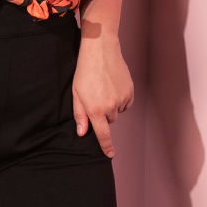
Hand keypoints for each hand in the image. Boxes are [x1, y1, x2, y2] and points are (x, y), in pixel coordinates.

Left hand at [72, 28, 133, 157]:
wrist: (101, 51)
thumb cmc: (85, 71)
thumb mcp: (76, 94)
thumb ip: (80, 115)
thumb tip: (83, 132)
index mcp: (95, 109)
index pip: (102, 134)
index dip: (106, 146)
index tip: (109, 155)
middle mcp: (111, 106)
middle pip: (109, 120)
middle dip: (103, 112)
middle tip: (96, 96)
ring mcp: (122, 99)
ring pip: (118, 111)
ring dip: (112, 105)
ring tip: (104, 87)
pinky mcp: (130, 91)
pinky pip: (126, 103)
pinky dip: (120, 98)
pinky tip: (113, 85)